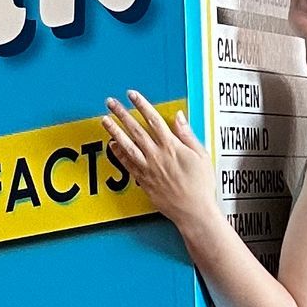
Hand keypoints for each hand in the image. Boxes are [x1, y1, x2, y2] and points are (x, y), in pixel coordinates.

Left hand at [103, 91, 220, 233]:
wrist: (194, 211)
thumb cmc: (201, 185)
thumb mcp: (201, 155)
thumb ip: (187, 134)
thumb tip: (178, 117)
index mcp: (172, 146)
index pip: (153, 119)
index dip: (142, 105)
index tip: (132, 94)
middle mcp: (157, 155)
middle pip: (136, 129)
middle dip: (122, 113)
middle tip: (111, 102)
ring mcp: (148, 168)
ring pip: (127, 145)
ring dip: (114, 131)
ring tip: (104, 119)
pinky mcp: (143, 181)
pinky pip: (127, 164)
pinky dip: (118, 153)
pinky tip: (112, 144)